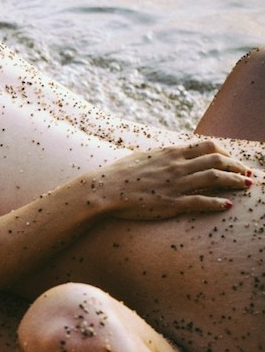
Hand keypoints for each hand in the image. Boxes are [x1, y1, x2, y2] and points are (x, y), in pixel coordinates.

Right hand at [90, 141, 253, 219]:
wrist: (103, 189)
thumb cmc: (118, 174)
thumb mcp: (142, 156)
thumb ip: (161, 155)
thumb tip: (170, 153)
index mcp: (170, 153)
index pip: (207, 146)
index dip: (226, 153)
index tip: (232, 161)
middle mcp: (177, 166)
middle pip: (217, 160)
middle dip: (237, 167)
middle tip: (248, 174)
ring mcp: (176, 184)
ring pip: (215, 178)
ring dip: (235, 182)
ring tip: (247, 186)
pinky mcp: (171, 202)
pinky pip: (201, 201)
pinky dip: (217, 202)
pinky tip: (227, 205)